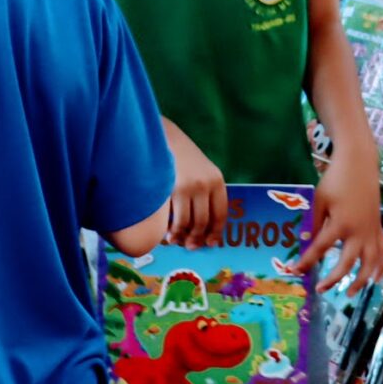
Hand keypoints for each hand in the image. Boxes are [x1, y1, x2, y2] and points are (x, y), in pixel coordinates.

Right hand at [163, 123, 225, 246]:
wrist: (162, 137)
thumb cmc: (181, 156)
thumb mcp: (201, 170)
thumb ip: (206, 192)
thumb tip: (204, 225)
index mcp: (217, 181)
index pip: (221, 214)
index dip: (216, 232)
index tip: (211, 243)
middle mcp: (206, 185)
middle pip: (204, 221)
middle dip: (197, 237)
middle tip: (191, 246)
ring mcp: (189, 187)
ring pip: (188, 223)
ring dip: (181, 236)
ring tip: (175, 240)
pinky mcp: (171, 189)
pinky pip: (173, 218)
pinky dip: (170, 229)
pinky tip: (166, 232)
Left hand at [298, 147, 382, 293]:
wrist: (360, 164)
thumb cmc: (336, 180)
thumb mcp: (319, 199)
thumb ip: (313, 222)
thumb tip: (305, 242)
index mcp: (341, 224)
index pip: (320, 249)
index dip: (307, 261)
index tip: (295, 271)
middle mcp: (358, 232)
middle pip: (347, 263)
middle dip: (333, 278)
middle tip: (320, 288)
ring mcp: (371, 231)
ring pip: (370, 263)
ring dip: (361, 280)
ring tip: (350, 293)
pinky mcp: (378, 227)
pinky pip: (382, 252)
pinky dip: (380, 267)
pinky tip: (375, 279)